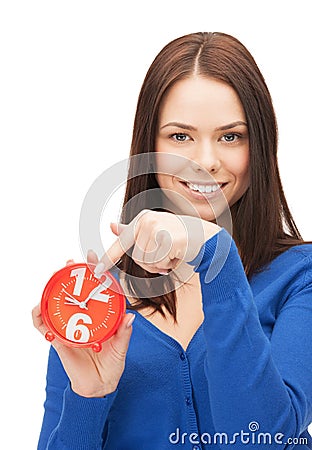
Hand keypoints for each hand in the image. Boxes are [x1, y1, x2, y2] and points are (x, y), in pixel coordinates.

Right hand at [32, 255, 134, 397]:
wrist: (99, 385)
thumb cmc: (112, 363)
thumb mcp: (121, 347)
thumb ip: (124, 333)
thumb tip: (131, 317)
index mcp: (98, 315)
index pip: (95, 289)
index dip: (93, 272)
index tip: (93, 257)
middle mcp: (82, 317)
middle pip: (73, 291)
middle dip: (69, 275)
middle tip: (70, 263)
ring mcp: (68, 326)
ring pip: (56, 303)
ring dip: (52, 290)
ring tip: (53, 280)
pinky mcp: (57, 338)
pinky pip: (43, 325)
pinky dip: (38, 316)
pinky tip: (39, 308)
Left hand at [94, 209, 220, 275]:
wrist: (207, 238)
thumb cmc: (181, 237)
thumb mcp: (155, 232)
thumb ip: (133, 232)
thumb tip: (111, 226)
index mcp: (142, 219)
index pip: (122, 242)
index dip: (108, 259)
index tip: (97, 271)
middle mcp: (146, 220)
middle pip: (136, 257)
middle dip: (151, 263)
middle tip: (166, 256)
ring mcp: (155, 227)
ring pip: (146, 262)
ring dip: (160, 264)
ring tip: (172, 253)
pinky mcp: (165, 237)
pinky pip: (158, 262)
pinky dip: (168, 264)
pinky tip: (178, 253)